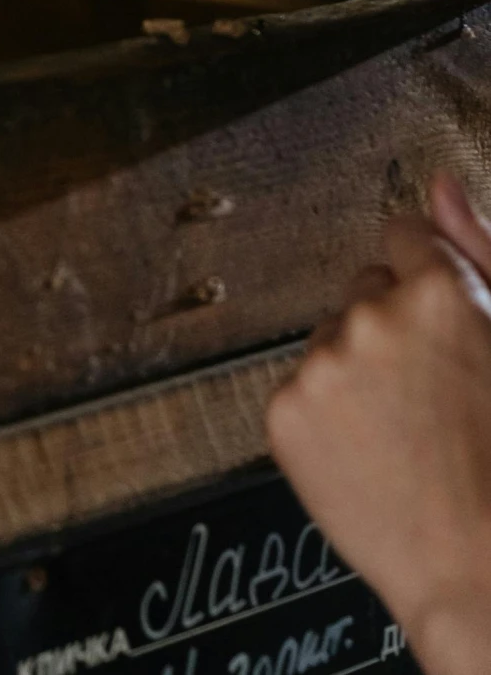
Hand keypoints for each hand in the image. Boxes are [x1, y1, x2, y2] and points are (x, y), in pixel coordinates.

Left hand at [266, 172, 490, 674]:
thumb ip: (478, 249)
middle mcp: (371, 315)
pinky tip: (370, 457)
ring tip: (406, 436)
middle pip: (366, 290)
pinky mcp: (283, 414)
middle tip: (432, 399)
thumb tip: (438, 181)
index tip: (438, 328)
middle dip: (393, 329)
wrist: (480, 573)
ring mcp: (322, 365)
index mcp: (438, 292)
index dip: (425, 282)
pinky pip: (301, 391)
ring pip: (333, 341)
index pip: (403, 236)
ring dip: (358, 373)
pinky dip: (326, 418)